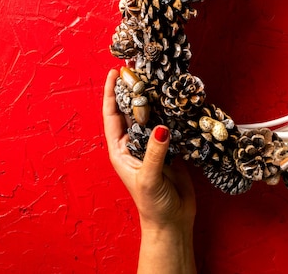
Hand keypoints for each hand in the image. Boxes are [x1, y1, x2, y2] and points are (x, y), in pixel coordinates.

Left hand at [102, 69, 195, 231]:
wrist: (173, 221)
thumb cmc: (153, 204)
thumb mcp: (149, 178)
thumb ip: (155, 152)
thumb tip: (162, 128)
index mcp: (120, 149)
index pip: (112, 115)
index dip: (111, 93)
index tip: (114, 72)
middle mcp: (134, 143)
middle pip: (131, 110)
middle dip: (133, 88)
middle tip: (138, 66)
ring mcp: (153, 144)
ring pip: (151, 114)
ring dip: (153, 97)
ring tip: (157, 75)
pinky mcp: (171, 147)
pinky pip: (169, 123)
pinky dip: (171, 110)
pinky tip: (175, 96)